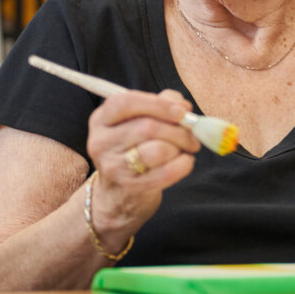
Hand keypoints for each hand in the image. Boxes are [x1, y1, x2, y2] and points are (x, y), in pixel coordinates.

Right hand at [85, 89, 200, 237]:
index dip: (158, 104)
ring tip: (185, 148)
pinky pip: (166, 172)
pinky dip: (184, 164)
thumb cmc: (134, 146)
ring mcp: (113, 167)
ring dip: (180, 147)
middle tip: (193, 134)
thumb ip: (161, 104)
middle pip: (147, 128)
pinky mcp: (130, 186)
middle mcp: (101, 142)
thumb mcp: (139, 120)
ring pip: (158, 150)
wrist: (119, 191)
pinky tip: (185, 162)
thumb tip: (183, 107)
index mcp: (101, 119)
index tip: (183, 110)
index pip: (125, 103)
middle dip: (178, 130)